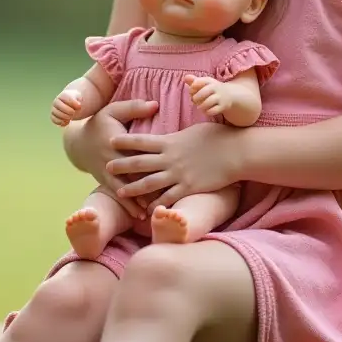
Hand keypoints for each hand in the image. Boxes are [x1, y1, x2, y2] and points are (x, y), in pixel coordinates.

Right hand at [51, 88, 81, 126]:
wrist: (72, 106)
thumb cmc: (76, 101)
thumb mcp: (79, 98)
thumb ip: (79, 99)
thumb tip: (78, 105)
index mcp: (63, 95)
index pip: (65, 97)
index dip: (72, 102)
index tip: (79, 106)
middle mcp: (56, 102)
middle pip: (59, 105)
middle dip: (67, 110)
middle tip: (74, 113)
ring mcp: (54, 109)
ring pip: (56, 113)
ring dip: (64, 117)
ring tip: (71, 117)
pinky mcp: (53, 116)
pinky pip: (54, 119)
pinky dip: (60, 122)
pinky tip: (67, 122)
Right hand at [67, 99, 158, 218]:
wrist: (79, 143)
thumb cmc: (101, 123)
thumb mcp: (114, 110)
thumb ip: (134, 108)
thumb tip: (155, 105)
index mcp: (115, 141)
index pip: (136, 150)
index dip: (151, 158)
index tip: (168, 165)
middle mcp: (111, 159)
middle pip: (131, 173)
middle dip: (146, 184)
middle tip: (165, 193)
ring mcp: (107, 173)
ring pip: (125, 188)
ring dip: (138, 199)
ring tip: (152, 210)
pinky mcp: (106, 181)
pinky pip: (119, 194)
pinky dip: (129, 204)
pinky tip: (141, 214)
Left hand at [108, 121, 239, 211]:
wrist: (235, 152)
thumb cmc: (218, 137)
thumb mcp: (193, 131)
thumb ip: (177, 137)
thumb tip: (170, 136)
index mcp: (170, 142)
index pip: (142, 141)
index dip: (125, 141)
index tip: (111, 141)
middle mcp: (170, 159)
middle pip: (140, 162)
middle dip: (122, 165)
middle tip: (106, 167)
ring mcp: (178, 174)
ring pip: (150, 183)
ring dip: (133, 188)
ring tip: (119, 192)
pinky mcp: (188, 188)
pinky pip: (168, 198)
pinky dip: (157, 204)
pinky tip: (148, 210)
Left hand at [185, 74, 235, 118]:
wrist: (230, 95)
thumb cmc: (212, 89)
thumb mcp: (204, 83)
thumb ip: (194, 81)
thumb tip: (185, 77)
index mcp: (209, 81)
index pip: (198, 82)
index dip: (192, 87)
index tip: (192, 91)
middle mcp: (215, 88)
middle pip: (203, 92)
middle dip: (196, 98)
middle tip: (195, 100)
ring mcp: (220, 97)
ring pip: (208, 102)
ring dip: (201, 106)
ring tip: (200, 107)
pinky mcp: (223, 106)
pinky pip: (213, 111)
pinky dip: (207, 112)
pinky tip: (206, 111)